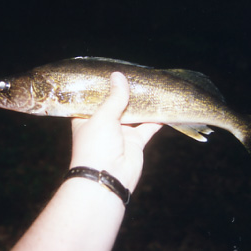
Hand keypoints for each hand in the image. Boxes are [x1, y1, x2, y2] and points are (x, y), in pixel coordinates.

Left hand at [70, 72, 162, 192]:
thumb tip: (118, 76)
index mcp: (86, 118)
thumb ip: (114, 97)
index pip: (93, 100)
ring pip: (133, 114)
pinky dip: (157, 118)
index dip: (102, 87)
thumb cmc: (96, 146)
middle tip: (135, 76)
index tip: (111, 72)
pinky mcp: (135, 142)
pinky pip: (148, 127)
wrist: (108, 177)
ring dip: (141, 104)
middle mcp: (103, 125)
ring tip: (150, 86)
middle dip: (124, 93)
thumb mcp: (103, 116)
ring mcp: (120, 133)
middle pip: (115, 105)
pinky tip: (164, 106)